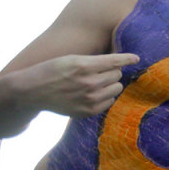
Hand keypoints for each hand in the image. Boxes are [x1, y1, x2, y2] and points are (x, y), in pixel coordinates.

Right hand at [20, 53, 138, 117]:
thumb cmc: (52, 71)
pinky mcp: (89, 111)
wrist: (32, 91)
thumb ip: (93, 61)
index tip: (136, 58)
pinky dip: (106, 96)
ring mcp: (90, 98)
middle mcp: (89, 83)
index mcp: (83, 66)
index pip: (114, 61)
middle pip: (117, 74)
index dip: (127, 59)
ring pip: (117, 87)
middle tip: (98, 71)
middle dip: (111, 71)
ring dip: (111, 83)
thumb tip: (118, 63)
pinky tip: (94, 93)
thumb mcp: (70, 59)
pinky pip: (110, 101)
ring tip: (96, 82)